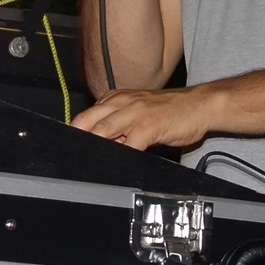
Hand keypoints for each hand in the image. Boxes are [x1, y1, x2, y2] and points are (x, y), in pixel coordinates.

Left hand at [70, 86, 212, 150]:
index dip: (74, 131)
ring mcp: (135, 113)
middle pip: (89, 121)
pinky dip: (120, 155)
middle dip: (76, 138)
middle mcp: (123, 102)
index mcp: (116, 98)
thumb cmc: (169, 110)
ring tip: (84, 161)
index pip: (88, 115)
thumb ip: (118, 126)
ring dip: (93, 145)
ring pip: (104, 130)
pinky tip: (115, 165)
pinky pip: (129, 143)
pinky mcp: (149, 125)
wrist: (198, 104)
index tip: (65, 146)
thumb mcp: (138, 112)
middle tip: (68, 155)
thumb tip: (99, 144)